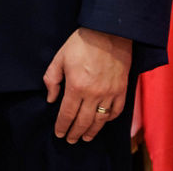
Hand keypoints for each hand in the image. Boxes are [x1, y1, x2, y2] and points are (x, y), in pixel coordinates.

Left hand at [43, 27, 131, 142]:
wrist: (108, 33)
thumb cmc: (81, 44)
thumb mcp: (59, 58)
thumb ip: (52, 79)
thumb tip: (50, 98)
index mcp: (76, 86)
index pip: (67, 113)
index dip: (62, 125)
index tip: (59, 133)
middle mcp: (94, 94)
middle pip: (83, 121)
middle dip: (76, 132)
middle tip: (71, 139)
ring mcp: (110, 93)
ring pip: (101, 120)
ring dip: (92, 131)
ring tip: (86, 137)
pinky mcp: (122, 90)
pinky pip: (117, 111)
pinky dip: (109, 119)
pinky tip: (103, 122)